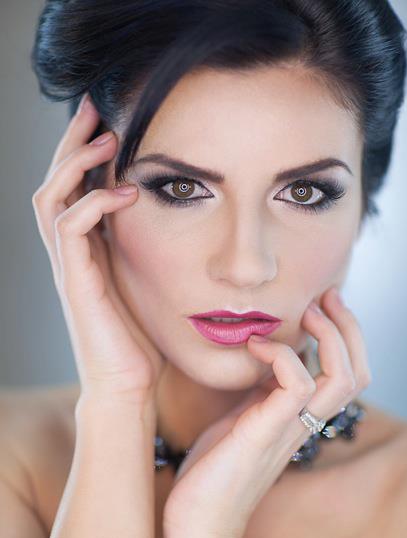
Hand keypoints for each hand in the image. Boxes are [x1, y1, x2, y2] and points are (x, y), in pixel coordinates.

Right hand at [31, 93, 165, 406]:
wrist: (128, 387)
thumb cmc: (143, 340)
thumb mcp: (148, 284)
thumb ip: (149, 252)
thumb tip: (178, 224)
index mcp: (87, 251)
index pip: (75, 188)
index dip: (84, 152)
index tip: (107, 119)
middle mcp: (70, 255)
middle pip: (55, 182)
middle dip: (72, 142)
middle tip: (93, 105)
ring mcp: (68, 269)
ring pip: (51, 198)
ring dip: (76, 163)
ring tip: (107, 138)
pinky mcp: (74, 284)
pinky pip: (69, 229)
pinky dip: (94, 204)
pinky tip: (126, 192)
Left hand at [162, 287, 371, 537]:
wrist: (197, 522)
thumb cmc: (213, 471)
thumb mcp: (241, 417)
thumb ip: (259, 390)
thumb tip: (261, 354)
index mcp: (299, 418)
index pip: (347, 375)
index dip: (343, 336)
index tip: (321, 303)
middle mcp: (304, 423)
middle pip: (357, 373)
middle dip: (348, 327)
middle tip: (326, 296)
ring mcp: (289, 430)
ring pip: (341, 379)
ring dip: (329, 335)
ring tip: (306, 313)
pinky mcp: (265, 433)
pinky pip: (296, 386)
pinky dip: (282, 356)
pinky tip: (256, 348)